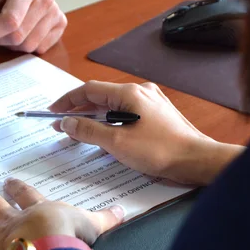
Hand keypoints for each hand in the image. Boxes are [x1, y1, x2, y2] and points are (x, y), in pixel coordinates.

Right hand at [49, 81, 245, 184]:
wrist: (197, 160)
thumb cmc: (160, 151)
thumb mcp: (117, 143)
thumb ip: (88, 131)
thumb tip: (67, 122)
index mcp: (130, 93)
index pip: (89, 90)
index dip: (68, 100)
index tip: (52, 112)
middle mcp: (141, 92)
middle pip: (101, 97)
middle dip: (79, 110)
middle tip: (61, 125)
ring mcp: (151, 102)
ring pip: (114, 106)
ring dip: (95, 117)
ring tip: (79, 131)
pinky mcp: (157, 114)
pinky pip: (126, 113)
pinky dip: (111, 122)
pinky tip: (105, 134)